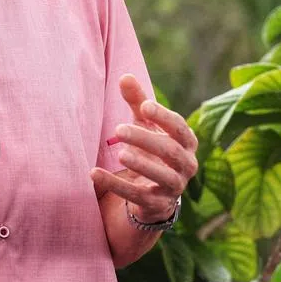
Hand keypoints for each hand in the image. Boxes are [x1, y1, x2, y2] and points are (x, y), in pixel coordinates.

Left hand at [90, 74, 198, 223]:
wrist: (154, 193)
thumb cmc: (151, 148)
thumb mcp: (144, 124)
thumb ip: (137, 102)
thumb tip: (125, 76)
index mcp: (186, 142)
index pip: (179, 127)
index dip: (163, 117)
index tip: (144, 106)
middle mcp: (186, 165)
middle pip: (170, 150)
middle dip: (145, 139)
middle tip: (118, 129)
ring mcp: (174, 187)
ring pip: (162, 175)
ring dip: (141, 164)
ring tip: (120, 153)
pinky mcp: (157, 205)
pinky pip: (138, 195)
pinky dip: (115, 184)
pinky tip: (94, 173)